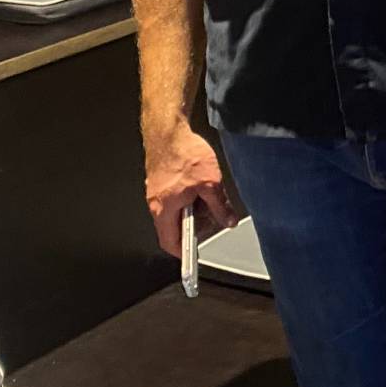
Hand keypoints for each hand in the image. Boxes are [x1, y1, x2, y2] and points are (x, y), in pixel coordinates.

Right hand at [144, 122, 236, 256]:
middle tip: (213, 217)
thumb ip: (220, 206)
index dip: (183, 252)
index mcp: (164, 209)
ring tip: (209, 196)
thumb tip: (228, 220)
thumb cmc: (184, 154)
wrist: (169, 130)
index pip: (170, 242)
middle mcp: (157, 203)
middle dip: (195, 226)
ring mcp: (158, 192)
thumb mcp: (210, 183)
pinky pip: (176, 198)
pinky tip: (203, 185)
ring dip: (195, 209)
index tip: (194, 256)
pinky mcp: (162, 182)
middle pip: (174, 227)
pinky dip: (191, 197)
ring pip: (177, 212)